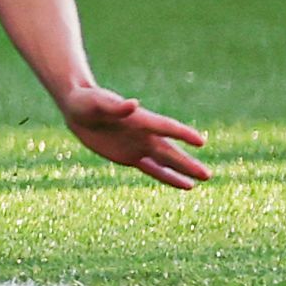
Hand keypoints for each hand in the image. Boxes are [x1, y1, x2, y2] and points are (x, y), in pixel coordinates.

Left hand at [60, 82, 207, 188]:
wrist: (77, 109)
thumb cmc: (87, 101)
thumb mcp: (98, 103)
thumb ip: (116, 107)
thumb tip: (133, 104)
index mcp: (140, 119)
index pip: (166, 127)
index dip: (182, 134)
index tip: (200, 142)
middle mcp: (145, 134)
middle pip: (171, 151)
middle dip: (188, 163)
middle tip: (208, 175)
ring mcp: (139, 147)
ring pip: (166, 162)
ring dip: (184, 171)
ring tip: (204, 179)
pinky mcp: (130, 157)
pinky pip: (153, 169)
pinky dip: (168, 177)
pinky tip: (185, 185)